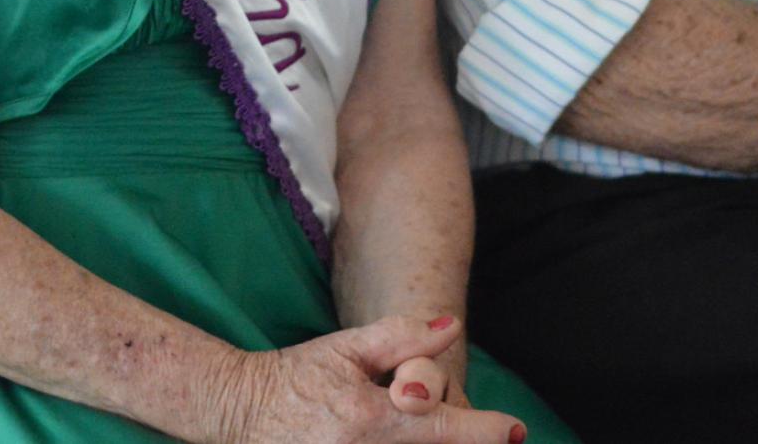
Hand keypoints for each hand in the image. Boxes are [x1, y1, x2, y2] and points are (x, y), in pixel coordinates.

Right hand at [213, 315, 525, 443]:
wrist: (240, 412)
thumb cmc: (298, 376)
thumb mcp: (347, 349)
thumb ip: (401, 337)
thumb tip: (452, 325)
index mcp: (370, 419)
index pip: (444, 430)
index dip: (486, 432)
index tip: (516, 430)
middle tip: (496, 438)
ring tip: (455, 439)